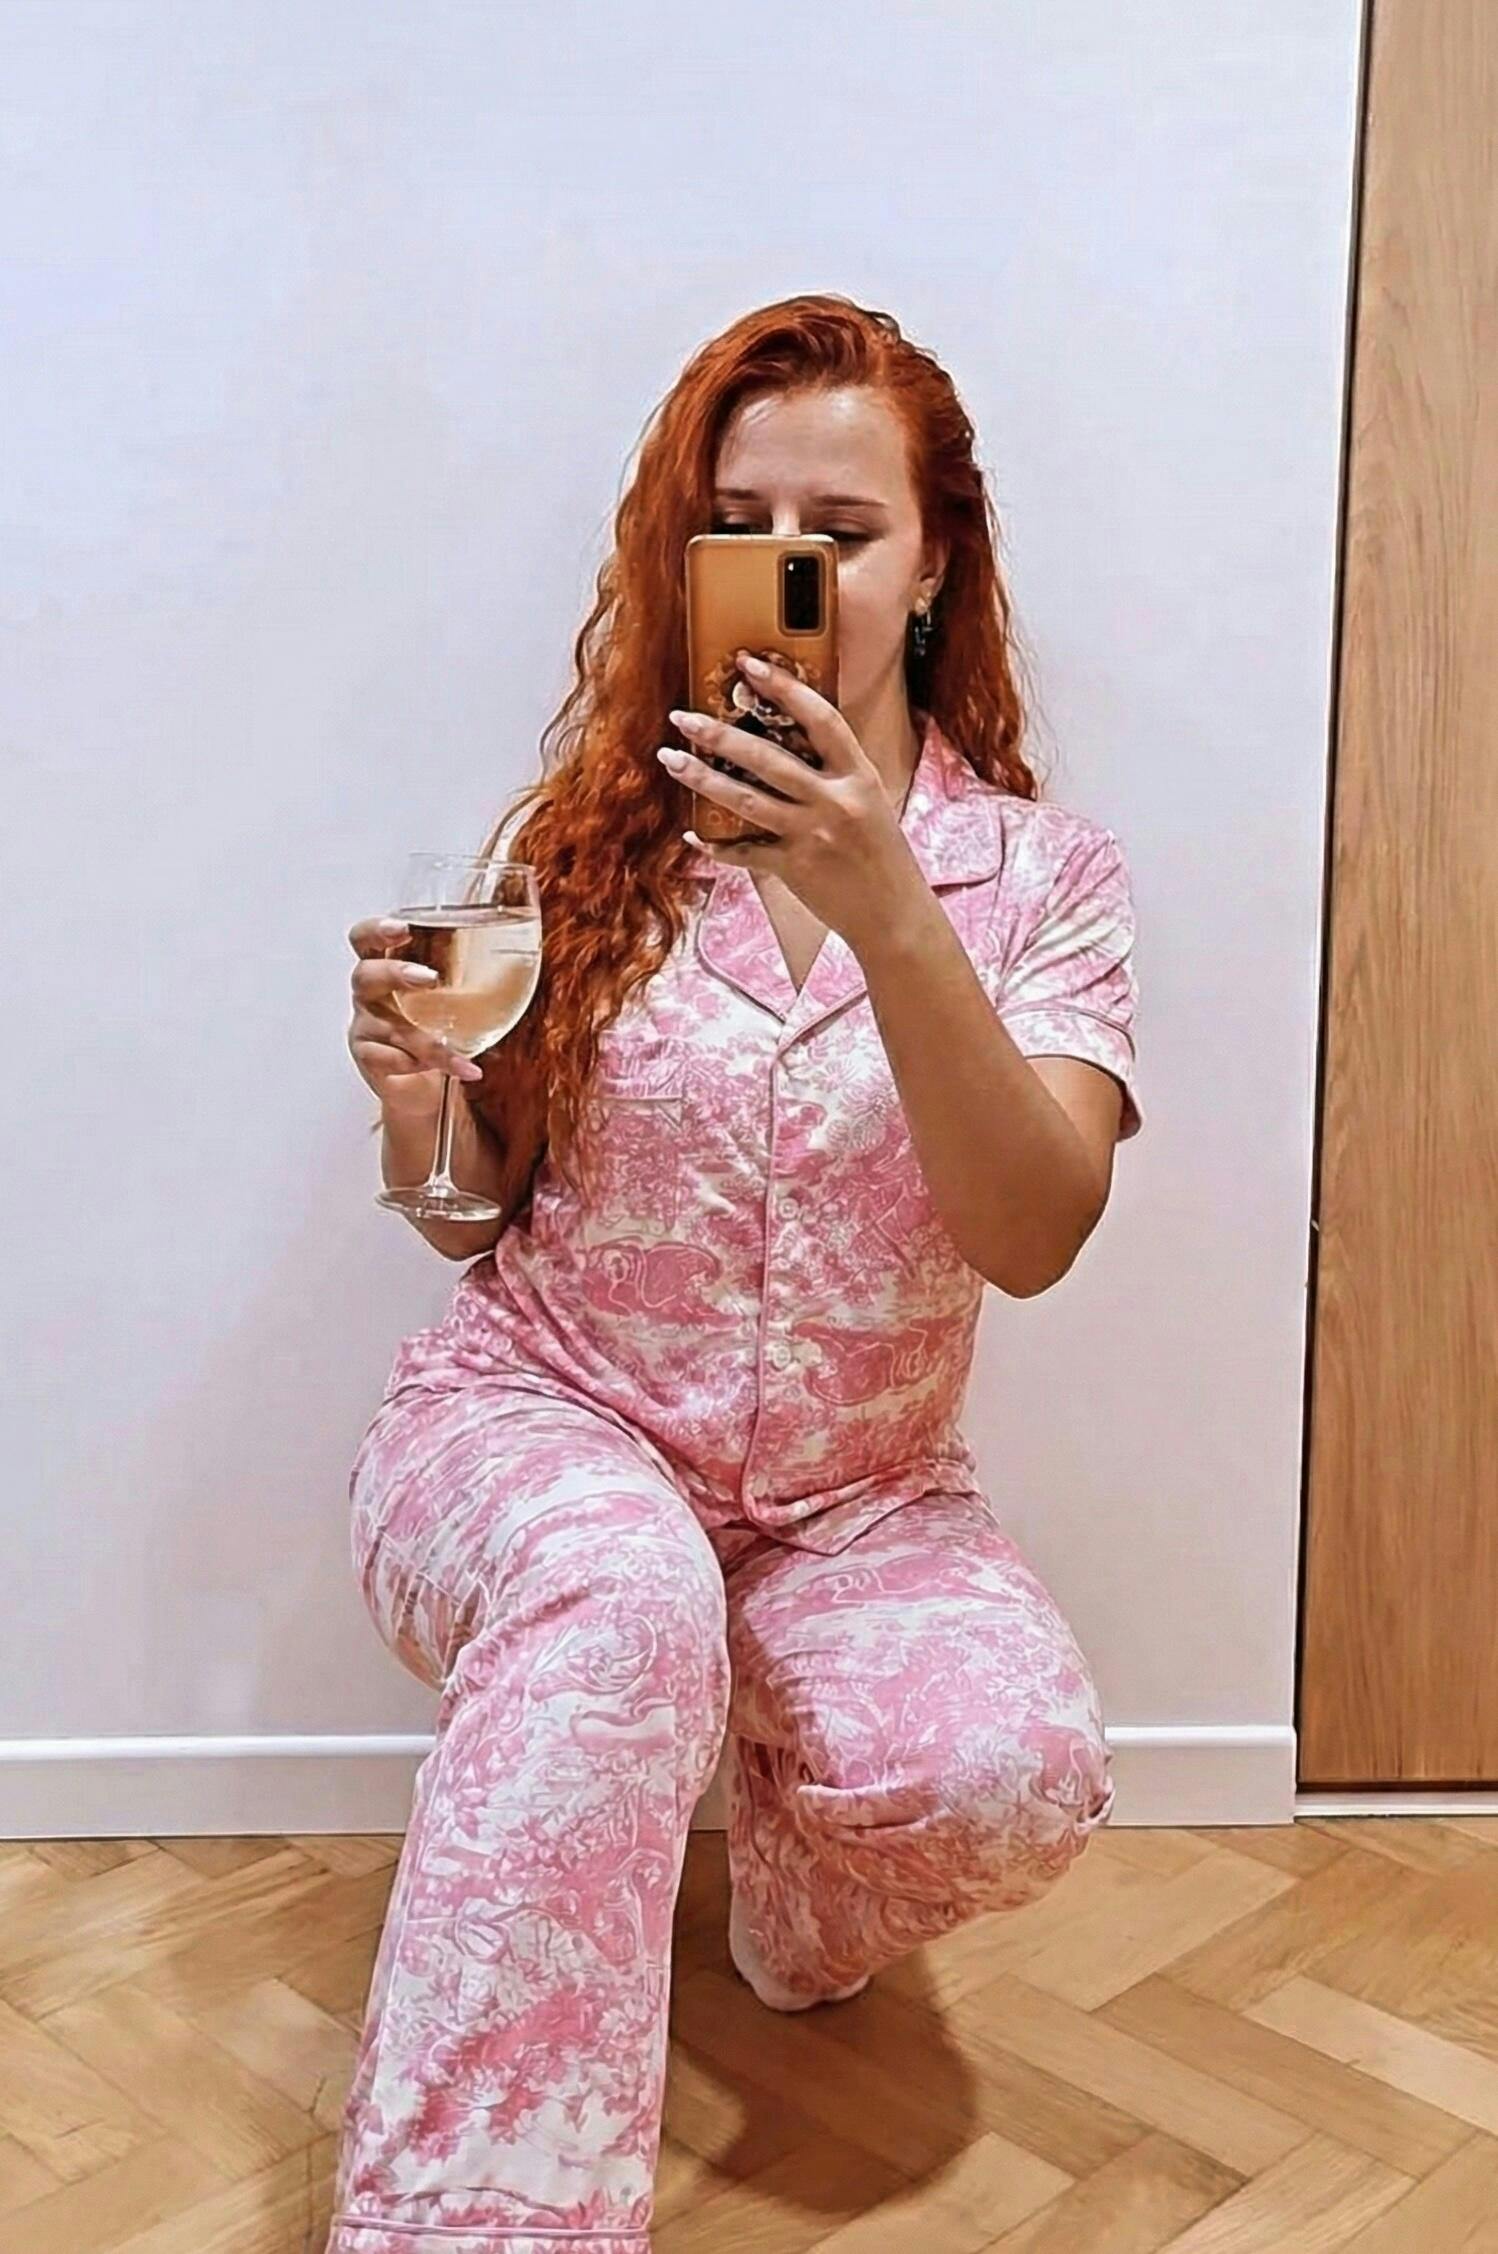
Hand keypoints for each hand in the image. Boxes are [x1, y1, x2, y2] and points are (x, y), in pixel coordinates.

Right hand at [347, 915, 483, 1111]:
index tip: (403, 927)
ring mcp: (366, 1027)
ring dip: (428, 1039)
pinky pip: (390, 1060)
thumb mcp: (461, 992)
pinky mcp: (369, 1060)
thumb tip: (532, 936)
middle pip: (365, 975)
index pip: (366, 938)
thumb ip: (480, 966)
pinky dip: (423, 1065)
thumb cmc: (442, 1026)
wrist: (427, 1085)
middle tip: (430, 979)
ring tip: (464, 1051)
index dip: (377, 929)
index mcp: (387, 964)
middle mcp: (371, 993)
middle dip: (396, 973)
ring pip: (390, 1028)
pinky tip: (455, 1069)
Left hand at [657, 651, 922, 948]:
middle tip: (683, 717)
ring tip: (671, 760)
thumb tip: (788, 741)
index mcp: (857, 775)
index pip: (819, 718)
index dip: (783, 686)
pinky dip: (716, 845)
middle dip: (718, 734)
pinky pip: (744, 852)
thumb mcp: (869, 801)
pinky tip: (693, 835)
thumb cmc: (881, 855)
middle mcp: (834, 800)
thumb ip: (833, 773)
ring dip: (702, 778)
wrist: (894, 914)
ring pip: (746, 800)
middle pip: (767, 758)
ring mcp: (812, 834)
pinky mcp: (794, 868)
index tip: (747, 663)